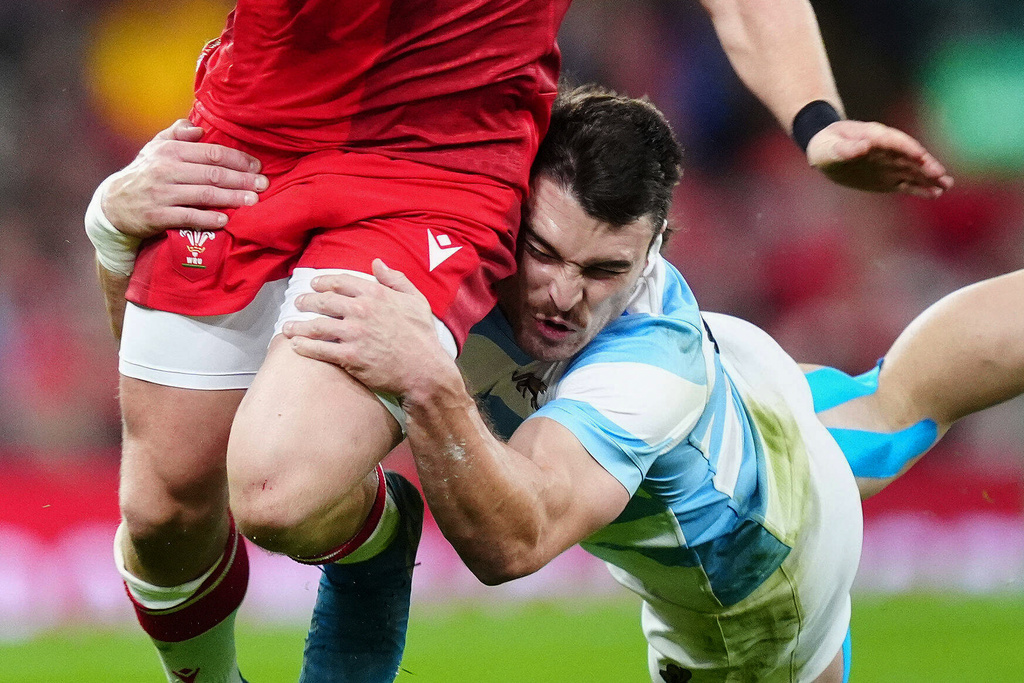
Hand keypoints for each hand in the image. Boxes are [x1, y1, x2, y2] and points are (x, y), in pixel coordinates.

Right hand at [101, 119, 268, 238]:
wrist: (112, 204)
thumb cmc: (143, 174)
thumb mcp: (155, 148)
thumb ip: (177, 135)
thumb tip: (199, 129)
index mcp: (170, 151)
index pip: (211, 153)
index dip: (238, 159)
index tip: (257, 166)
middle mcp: (166, 170)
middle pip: (213, 174)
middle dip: (242, 179)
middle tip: (264, 184)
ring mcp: (161, 193)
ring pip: (204, 195)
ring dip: (232, 198)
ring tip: (253, 201)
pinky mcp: (157, 216)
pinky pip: (187, 217)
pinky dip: (207, 218)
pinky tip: (225, 219)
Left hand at [283, 260, 456, 398]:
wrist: (425, 371)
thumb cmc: (423, 337)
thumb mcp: (416, 301)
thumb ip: (396, 279)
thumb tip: (377, 263)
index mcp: (376, 294)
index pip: (341, 281)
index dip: (323, 282)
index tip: (314, 284)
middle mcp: (362, 310)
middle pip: (324, 300)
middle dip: (306, 301)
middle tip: (298, 303)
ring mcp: (354, 334)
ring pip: (317, 325)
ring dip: (298, 325)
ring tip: (288, 327)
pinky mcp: (350, 356)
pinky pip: (320, 349)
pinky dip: (304, 347)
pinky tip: (295, 346)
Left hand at [806, 120, 953, 197]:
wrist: (828, 150)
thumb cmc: (827, 145)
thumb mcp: (829, 146)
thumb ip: (844, 148)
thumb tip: (864, 145)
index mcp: (874, 137)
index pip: (895, 142)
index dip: (907, 148)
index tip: (920, 156)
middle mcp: (887, 151)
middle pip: (910, 157)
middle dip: (925, 165)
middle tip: (941, 175)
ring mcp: (889, 165)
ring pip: (913, 171)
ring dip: (929, 178)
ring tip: (946, 185)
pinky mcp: (888, 179)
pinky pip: (906, 183)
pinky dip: (920, 189)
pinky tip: (935, 194)